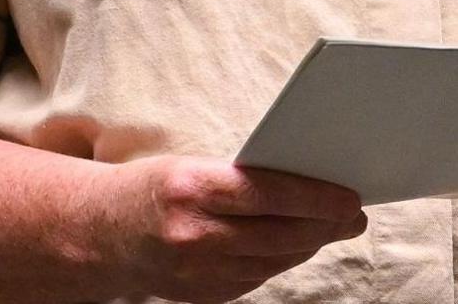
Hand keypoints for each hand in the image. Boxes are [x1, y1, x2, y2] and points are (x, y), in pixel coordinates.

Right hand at [83, 156, 365, 303]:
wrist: (103, 234)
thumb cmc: (154, 187)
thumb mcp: (191, 166)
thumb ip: (242, 177)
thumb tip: (306, 182)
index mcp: (191, 188)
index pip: (270, 194)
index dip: (317, 198)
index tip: (350, 197)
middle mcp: (194, 234)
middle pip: (280, 233)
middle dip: (325, 225)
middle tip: (354, 214)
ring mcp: (198, 272)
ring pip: (274, 260)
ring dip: (310, 244)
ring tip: (334, 227)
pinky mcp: (204, 295)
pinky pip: (257, 278)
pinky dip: (282, 260)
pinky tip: (298, 244)